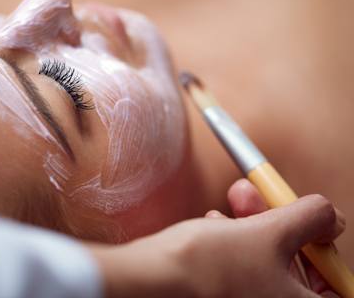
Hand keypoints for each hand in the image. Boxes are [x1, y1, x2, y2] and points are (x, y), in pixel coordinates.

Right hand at [88, 185, 344, 297]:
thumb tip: (330, 216)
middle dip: (281, 226)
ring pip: (262, 264)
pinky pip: (238, 269)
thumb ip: (310, 219)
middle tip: (268, 198)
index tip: (316, 234)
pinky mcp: (218, 296)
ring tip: (235, 198)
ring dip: (252, 225)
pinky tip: (215, 221)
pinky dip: (232, 242)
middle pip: (295, 272)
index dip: (328, 259)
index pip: (335, 292)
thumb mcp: (270, 232)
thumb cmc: (211, 266)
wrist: (151, 279)